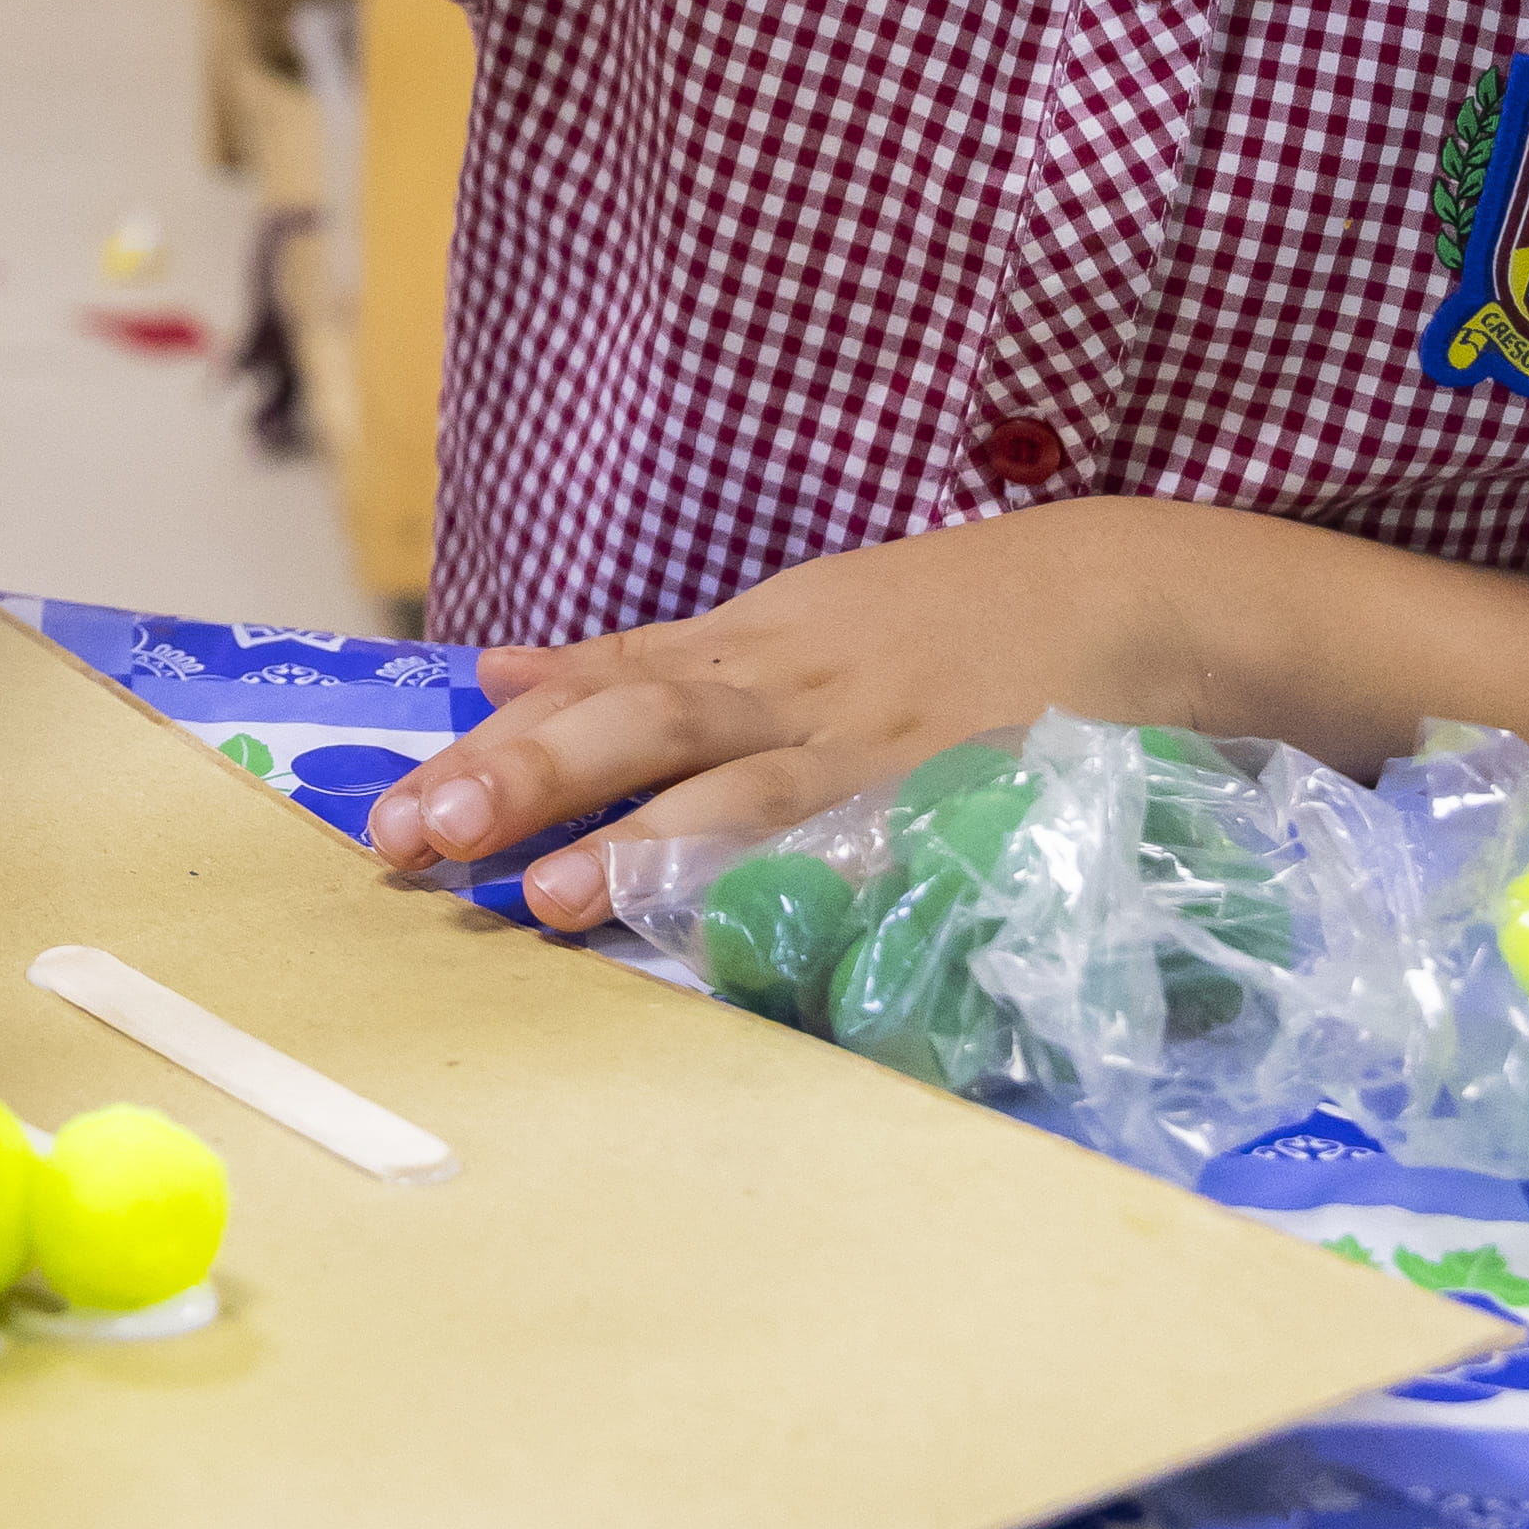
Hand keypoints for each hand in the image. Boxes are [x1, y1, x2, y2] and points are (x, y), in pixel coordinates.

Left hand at [356, 501, 1229, 933]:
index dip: (494, 749)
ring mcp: (879, 744)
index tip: (395, 807)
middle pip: (643, 724)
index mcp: (750, 646)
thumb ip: (643, 656)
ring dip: (648, 844)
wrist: (1133, 595)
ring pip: (745, 790)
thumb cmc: (950, 616)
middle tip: (425, 836)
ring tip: (555, 896)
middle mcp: (796, 687)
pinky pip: (875, 850)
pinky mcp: (962, 796)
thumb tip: (494, 669)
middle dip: (528, 782)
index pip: (597, 690)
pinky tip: (757, 933)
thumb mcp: (786, 616)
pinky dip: (813, 885)